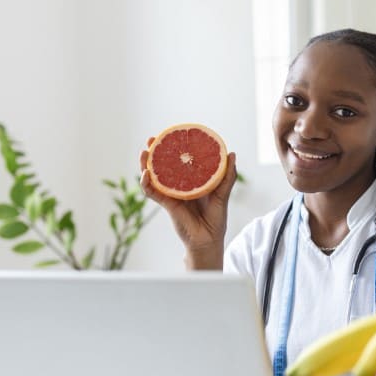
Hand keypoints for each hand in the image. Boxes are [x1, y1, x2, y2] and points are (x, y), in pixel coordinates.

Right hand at [139, 137, 236, 268]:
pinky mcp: (167, 204)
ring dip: (146, 164)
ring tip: (144, 153)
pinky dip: (147, 184)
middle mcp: (179, 185)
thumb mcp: (223, 194)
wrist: (208, 241)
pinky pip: (153, 193)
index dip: (173, 147)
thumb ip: (227, 177)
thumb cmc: (216, 219)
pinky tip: (145, 175)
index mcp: (191, 181)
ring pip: (154, 176)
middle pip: (163, 165)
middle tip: (152, 139)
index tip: (171, 134)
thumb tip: (231, 153)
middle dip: (155, 152)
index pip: (179, 160)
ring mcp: (171, 194)